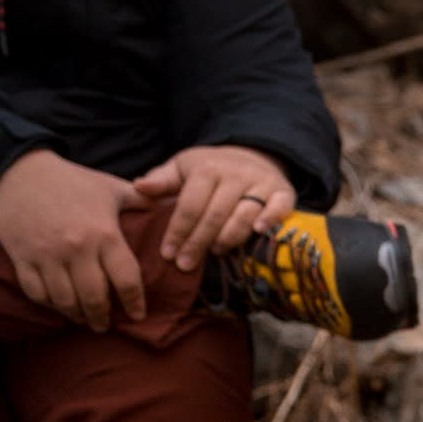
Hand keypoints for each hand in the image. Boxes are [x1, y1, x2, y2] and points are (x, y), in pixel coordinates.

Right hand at [0, 149, 149, 331]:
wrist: (15, 170)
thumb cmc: (70, 180)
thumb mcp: (110, 187)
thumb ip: (141, 201)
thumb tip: (171, 205)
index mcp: (104, 234)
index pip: (127, 280)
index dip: (135, 303)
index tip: (138, 315)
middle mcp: (76, 249)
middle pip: (95, 298)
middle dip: (103, 318)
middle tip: (106, 326)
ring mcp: (47, 256)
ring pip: (66, 301)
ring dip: (77, 316)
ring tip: (85, 320)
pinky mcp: (22, 258)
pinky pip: (37, 293)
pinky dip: (50, 305)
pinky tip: (59, 306)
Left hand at [130, 144, 295, 270]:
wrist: (251, 156)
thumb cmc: (210, 169)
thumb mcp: (182, 169)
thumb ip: (161, 181)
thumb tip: (138, 189)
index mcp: (207, 168)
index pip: (190, 205)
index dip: (178, 231)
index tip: (168, 254)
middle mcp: (235, 174)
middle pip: (215, 214)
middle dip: (198, 242)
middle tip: (185, 265)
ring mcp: (261, 183)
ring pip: (244, 214)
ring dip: (229, 237)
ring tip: (216, 253)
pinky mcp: (284, 192)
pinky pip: (280, 208)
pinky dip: (270, 220)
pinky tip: (258, 232)